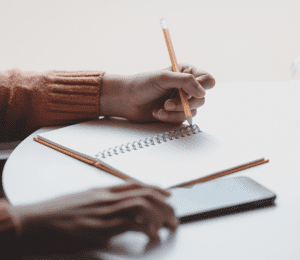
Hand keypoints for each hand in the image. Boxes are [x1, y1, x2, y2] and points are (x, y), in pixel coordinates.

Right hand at [13, 183, 176, 253]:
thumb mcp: (83, 199)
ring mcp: (105, 212)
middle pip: (143, 193)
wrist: (37, 220)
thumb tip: (117, 203)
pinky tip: (151, 236)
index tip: (168, 193)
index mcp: (103, 190)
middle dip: (163, 203)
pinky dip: (145, 229)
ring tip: (169, 224)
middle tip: (173, 213)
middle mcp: (107, 198)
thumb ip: (101, 199)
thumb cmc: (58, 210)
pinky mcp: (100, 229)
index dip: (155, 187)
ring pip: (141, 205)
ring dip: (159, 214)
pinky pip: (130, 225)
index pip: (136, 184)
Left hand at [100, 64, 214, 122]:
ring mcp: (182, 101)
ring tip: (162, 108)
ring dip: (176, 111)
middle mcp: (186, 87)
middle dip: (185, 103)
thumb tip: (203, 92)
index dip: (202, 87)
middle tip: (168, 103)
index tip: (190, 92)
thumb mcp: (164, 78)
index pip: (207, 80)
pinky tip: (157, 112)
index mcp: (186, 73)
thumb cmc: (142, 84)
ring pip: (193, 111)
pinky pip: (182, 119)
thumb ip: (185, 81)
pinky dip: (170, 117)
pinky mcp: (176, 114)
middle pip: (202, 98)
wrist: (127, 100)